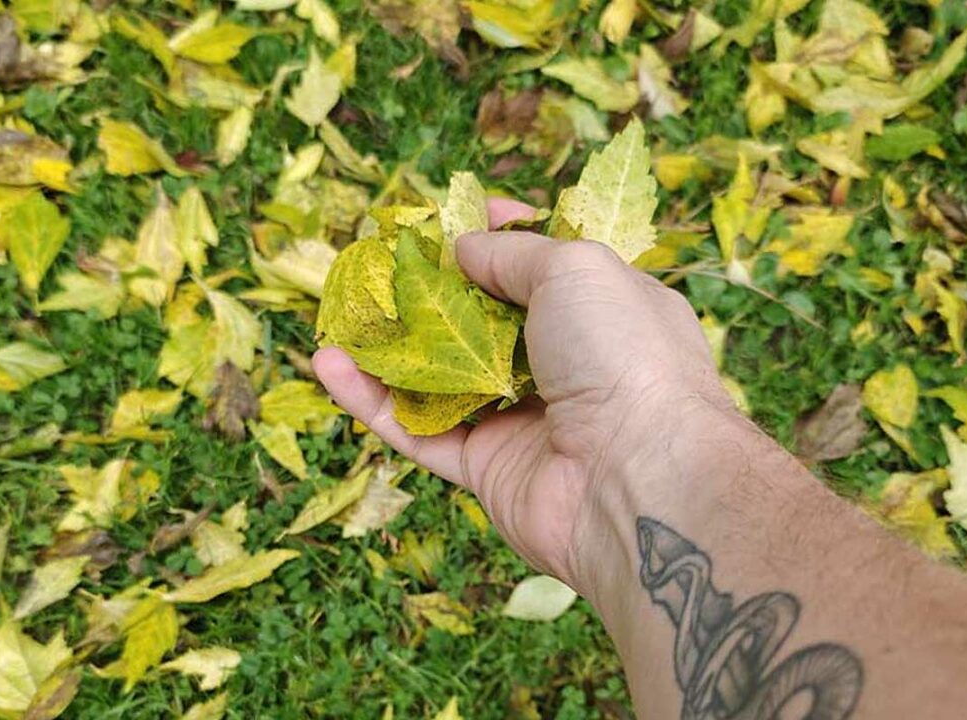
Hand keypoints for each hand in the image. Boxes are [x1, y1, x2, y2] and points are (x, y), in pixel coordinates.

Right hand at [313, 199, 733, 594]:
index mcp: (605, 315)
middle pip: (485, 325)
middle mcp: (567, 367)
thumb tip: (465, 247)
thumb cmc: (622, 355)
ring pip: (442, 381)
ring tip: (342, 314)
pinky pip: (419, 433)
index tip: (457, 219)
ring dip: (390, 350)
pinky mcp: (488, 470)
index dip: (502, 241)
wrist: (639, 479)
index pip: (544, 270)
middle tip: (382, 266)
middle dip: (433, 296)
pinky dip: (372, 402)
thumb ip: (515, 253)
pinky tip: (328, 366)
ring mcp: (526, 421)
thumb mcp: (576, 270)